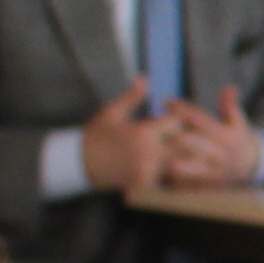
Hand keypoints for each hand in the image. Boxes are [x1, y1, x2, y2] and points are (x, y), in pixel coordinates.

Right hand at [74, 82, 179, 196]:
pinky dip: (171, 176)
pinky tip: (169, 171)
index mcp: (143, 131)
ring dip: (181, 160)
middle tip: (186, 140)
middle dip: (186, 142)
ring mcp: (147, 170)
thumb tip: (144, 78)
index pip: (177, 123)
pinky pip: (166, 181)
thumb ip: (132, 96)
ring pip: (178, 166)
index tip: (175, 121)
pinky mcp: (143, 184)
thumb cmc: (96, 135)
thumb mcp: (112, 112)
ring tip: (180, 156)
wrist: (77, 163)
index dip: (179, 121)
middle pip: (184, 147)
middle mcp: (148, 151)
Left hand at [156, 94, 263, 188]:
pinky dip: (173, 177)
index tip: (166, 102)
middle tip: (154, 126)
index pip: (201, 119)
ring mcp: (212, 170)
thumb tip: (230, 88)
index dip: (183, 110)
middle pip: (193, 142)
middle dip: (174, 133)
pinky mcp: (205, 183)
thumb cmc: (236, 138)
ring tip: (154, 151)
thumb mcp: (237, 121)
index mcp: (225, 136)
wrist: (248, 167)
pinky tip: (157, 170)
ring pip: (189, 163)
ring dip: (172, 157)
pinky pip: (187, 181)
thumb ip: (230, 105)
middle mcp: (219, 153)